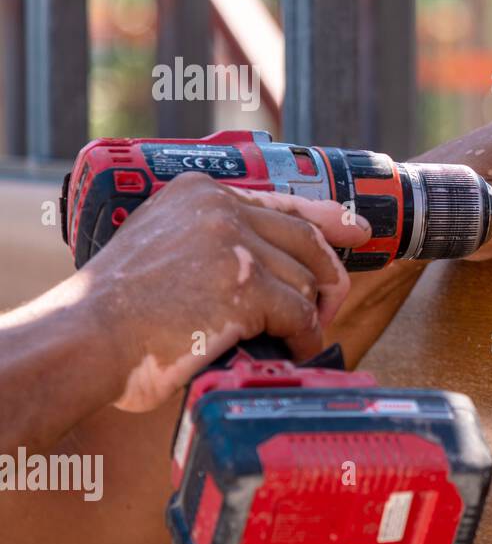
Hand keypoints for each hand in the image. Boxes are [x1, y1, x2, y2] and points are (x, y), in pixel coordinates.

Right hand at [82, 172, 371, 411]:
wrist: (83, 339)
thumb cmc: (113, 313)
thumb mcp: (159, 248)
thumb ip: (207, 243)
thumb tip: (265, 266)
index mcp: (198, 193)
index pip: (282, 201)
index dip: (328, 218)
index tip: (355, 230)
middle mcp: (220, 208)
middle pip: (306, 240)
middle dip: (329, 276)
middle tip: (332, 306)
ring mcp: (234, 244)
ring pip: (305, 280)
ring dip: (307, 315)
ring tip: (293, 338)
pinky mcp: (246, 285)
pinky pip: (299, 315)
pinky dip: (303, 338)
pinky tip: (293, 350)